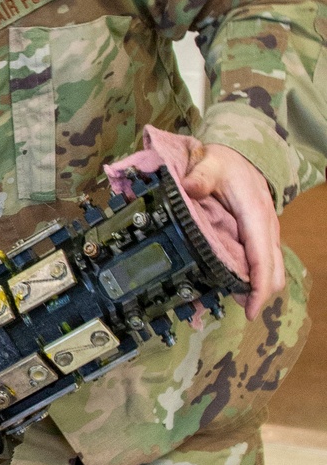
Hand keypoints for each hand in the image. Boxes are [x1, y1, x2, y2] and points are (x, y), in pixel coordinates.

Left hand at [181, 142, 284, 320]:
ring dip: (258, 287)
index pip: (262, 255)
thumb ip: (200, 175)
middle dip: (260, 292)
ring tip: (236, 299)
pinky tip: (236, 284)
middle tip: (239, 307)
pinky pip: (264, 262)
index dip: (259, 284)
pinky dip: (255, 277)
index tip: (250, 308)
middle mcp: (267, 226)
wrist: (239, 157)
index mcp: (255, 212)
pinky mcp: (261, 237)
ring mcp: (266, 233)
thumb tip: (191, 187)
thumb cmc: (223, 163)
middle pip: (273, 269)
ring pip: (272, 268)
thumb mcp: (209, 163)